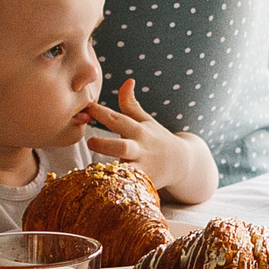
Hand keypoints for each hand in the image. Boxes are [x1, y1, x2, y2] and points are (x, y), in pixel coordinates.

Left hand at [84, 79, 210, 200]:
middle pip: (122, 146)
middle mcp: (140, 148)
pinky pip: (130, 186)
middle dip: (105, 144)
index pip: (118, 119)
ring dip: (112, 169)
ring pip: (126, 170)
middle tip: (90, 141)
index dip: (102, 112)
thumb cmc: (157, 139)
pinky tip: (103, 188)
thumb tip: (127, 80)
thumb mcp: (146, 120)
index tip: (87, 107)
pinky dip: (120, 186)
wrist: (181, 163)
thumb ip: (131, 104)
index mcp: (138, 130)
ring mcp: (143, 168)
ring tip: (95, 169)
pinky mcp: (144, 184)